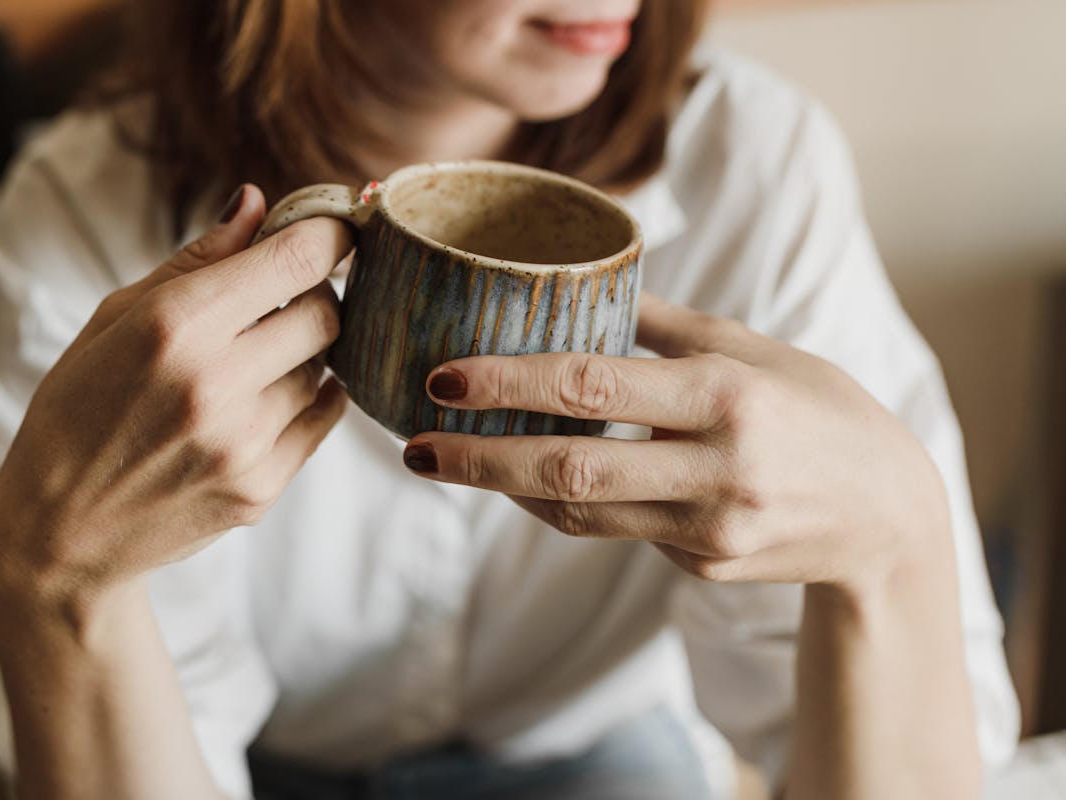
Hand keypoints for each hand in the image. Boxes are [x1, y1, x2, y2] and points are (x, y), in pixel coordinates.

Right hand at [0, 185, 350, 616]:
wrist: (62, 530)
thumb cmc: (78, 409)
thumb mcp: (115, 318)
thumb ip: (195, 259)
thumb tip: (256, 201)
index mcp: (174, 324)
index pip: (296, 259)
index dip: (330, 235)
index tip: (336, 230)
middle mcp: (215, 382)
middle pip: (327, 312)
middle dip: (316, 295)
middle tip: (285, 299)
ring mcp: (244, 442)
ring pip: (327, 367)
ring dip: (305, 353)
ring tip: (254, 361)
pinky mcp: (262, 487)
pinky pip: (324, 418)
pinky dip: (310, 397)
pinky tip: (268, 396)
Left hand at [401, 293, 951, 594]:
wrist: (888, 517)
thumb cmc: (818, 410)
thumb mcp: (755, 349)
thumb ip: (667, 325)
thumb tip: (585, 283)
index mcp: (727, 395)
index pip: (596, 386)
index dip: (510, 382)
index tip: (444, 377)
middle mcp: (717, 467)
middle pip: (572, 469)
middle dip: (480, 459)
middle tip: (413, 446)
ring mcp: (709, 529)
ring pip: (581, 513)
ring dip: (506, 488)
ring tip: (447, 460)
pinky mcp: (702, 567)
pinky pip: (615, 532)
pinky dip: (566, 505)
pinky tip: (528, 481)